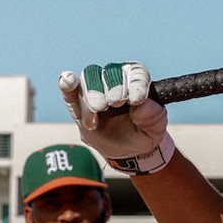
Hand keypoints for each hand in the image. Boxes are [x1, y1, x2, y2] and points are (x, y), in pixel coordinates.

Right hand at [56, 62, 174, 172]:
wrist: (126, 149)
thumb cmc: (142, 133)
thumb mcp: (155, 129)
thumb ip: (152, 116)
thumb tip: (140, 104)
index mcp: (137, 82)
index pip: (136, 73)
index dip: (136, 83)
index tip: (137, 99)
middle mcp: (115, 79)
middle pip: (110, 72)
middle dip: (113, 87)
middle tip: (115, 103)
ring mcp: (95, 88)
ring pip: (89, 79)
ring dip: (92, 95)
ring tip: (97, 113)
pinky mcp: (78, 101)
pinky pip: (69, 88)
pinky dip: (67, 84)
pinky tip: (68, 82)